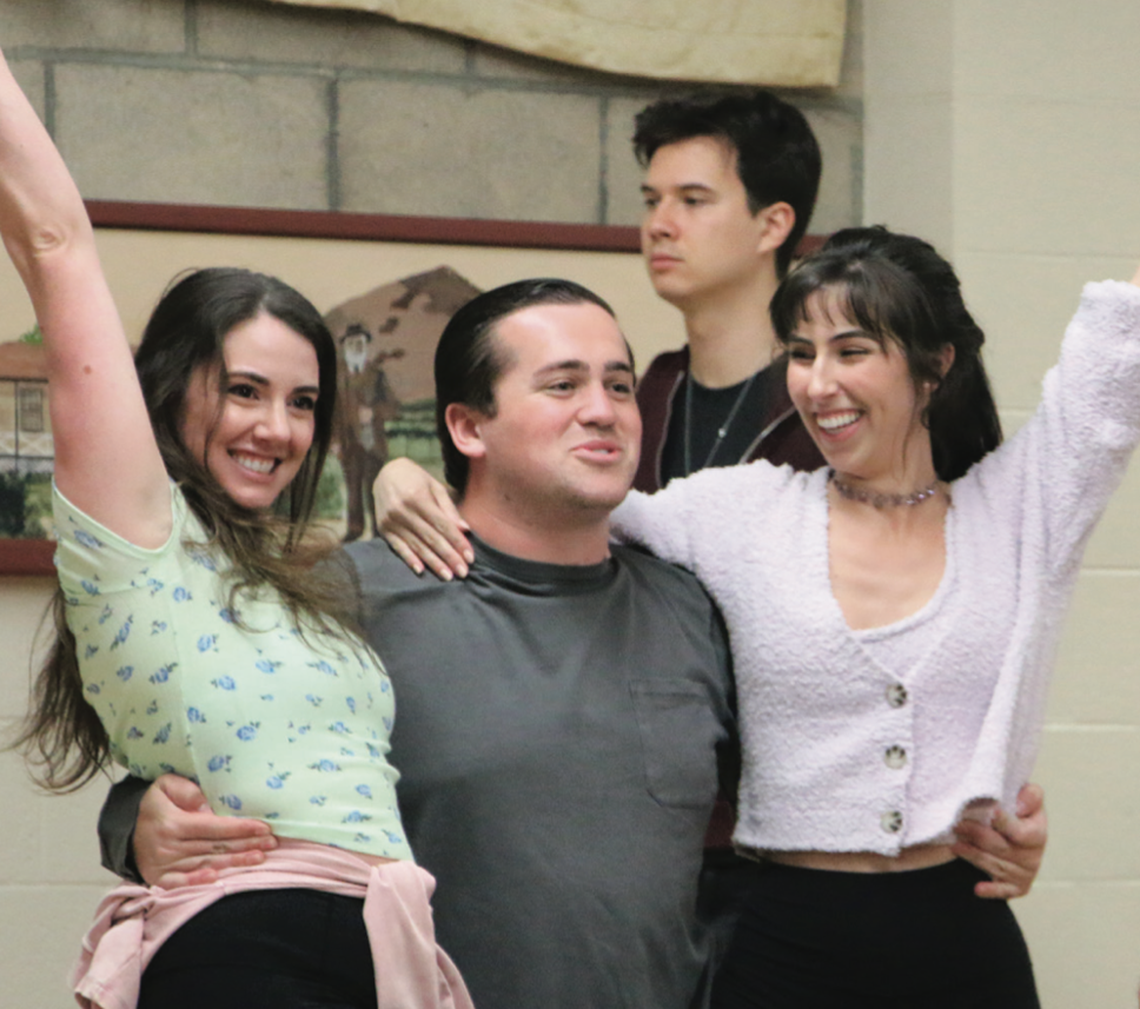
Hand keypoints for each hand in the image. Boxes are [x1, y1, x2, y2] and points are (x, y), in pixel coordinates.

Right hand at [134, 774, 276, 888]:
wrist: (124, 831)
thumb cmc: (154, 805)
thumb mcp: (165, 786)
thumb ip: (188, 790)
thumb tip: (208, 806)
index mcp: (172, 823)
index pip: (214, 827)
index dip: (240, 828)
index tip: (264, 828)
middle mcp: (168, 846)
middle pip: (215, 847)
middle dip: (246, 845)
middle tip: (272, 844)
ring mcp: (164, 865)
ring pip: (206, 864)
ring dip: (235, 862)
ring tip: (260, 858)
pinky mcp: (159, 878)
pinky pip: (181, 883)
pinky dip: (199, 882)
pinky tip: (220, 879)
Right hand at [373, 457, 472, 578]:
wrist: (384, 473)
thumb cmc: (415, 478)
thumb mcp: (434, 486)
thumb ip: (448, 508)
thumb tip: (464, 529)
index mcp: (418, 498)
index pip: (443, 525)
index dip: (458, 542)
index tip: (470, 557)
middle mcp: (403, 511)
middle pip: (431, 538)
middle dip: (449, 557)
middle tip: (463, 572)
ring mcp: (391, 521)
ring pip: (417, 546)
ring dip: (433, 563)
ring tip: (448, 576)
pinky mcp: (383, 529)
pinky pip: (398, 547)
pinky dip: (409, 559)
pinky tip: (420, 571)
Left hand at [951, 783, 1046, 899]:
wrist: (1017, 832)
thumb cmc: (1020, 813)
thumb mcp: (1029, 798)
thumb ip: (1031, 796)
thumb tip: (1020, 806)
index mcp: (1037, 833)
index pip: (1019, 831)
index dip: (1004, 822)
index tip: (990, 812)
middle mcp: (1032, 856)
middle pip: (1000, 847)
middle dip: (977, 835)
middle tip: (957, 825)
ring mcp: (1024, 873)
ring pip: (994, 864)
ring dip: (973, 855)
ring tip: (954, 845)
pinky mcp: (1015, 886)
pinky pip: (1003, 890)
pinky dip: (991, 890)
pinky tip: (978, 889)